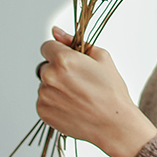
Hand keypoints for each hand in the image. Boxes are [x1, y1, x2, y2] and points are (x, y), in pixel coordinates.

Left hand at [37, 27, 156, 156]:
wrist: (114, 124)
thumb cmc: (111, 91)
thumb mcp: (101, 57)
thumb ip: (74, 42)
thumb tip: (56, 32)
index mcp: (63, 59)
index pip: (47, 46)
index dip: (59, 51)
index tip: (70, 60)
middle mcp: (50, 77)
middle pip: (45, 66)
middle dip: (57, 70)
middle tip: (78, 80)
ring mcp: (44, 96)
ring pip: (45, 84)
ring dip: (56, 87)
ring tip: (78, 96)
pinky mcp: (43, 112)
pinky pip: (44, 101)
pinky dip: (54, 102)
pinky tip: (72, 106)